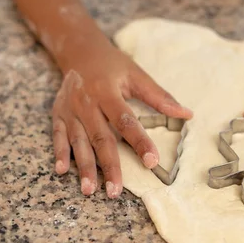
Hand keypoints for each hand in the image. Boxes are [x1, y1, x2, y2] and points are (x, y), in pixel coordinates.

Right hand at [52, 32, 192, 197]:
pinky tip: (62, 171)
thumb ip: (160, 97)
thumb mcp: (136, 75)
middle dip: (108, 165)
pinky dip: (59, 153)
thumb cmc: (112, 65)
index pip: (126, 121)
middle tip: (116, 191)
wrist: (79, 51)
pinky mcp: (58, 114)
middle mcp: (86, 102)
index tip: (152, 161)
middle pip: (100, 137)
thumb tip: (186, 114)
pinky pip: (57, 136)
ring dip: (83, 167)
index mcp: (107, 91)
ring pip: (78, 141)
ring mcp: (70, 109)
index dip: (140, 141)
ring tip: (90, 190)